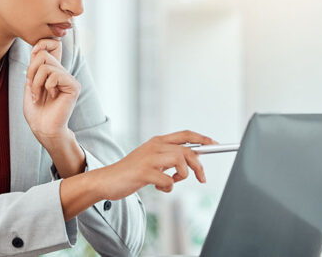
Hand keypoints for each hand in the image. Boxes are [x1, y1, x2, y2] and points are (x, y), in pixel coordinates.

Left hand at [23, 38, 80, 142]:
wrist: (42, 128)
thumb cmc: (35, 110)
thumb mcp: (30, 84)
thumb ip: (35, 66)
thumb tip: (37, 48)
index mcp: (53, 71)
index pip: (52, 46)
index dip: (40, 44)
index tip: (32, 55)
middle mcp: (63, 72)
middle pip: (44, 55)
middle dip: (31, 71)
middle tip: (30, 86)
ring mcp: (69, 79)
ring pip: (47, 66)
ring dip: (36, 82)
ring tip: (37, 95)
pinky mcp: (73, 86)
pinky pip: (55, 75)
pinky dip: (46, 86)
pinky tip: (51, 96)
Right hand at [94, 130, 218, 200]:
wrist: (106, 180)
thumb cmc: (130, 172)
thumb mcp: (151, 160)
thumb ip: (168, 157)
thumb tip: (193, 159)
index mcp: (156, 141)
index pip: (185, 135)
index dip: (202, 139)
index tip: (215, 145)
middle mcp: (154, 146)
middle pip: (187, 150)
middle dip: (199, 166)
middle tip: (202, 178)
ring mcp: (148, 158)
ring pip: (180, 161)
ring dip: (183, 176)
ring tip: (172, 182)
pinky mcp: (144, 172)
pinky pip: (168, 180)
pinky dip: (168, 187)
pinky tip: (158, 187)